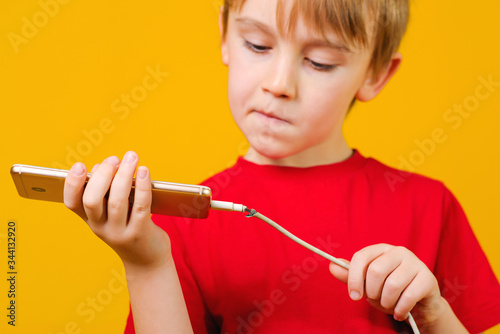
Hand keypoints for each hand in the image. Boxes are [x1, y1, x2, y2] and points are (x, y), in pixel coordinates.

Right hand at [63, 151, 170, 269]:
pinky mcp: (140, 233)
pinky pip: (141, 206)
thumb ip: (108, 192)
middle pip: (92, 200)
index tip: (79, 165)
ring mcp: (120, 232)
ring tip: (131, 158)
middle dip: (102, 175)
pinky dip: (143, 186)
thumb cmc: (130, 227)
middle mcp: (101, 228)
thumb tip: (109, 165)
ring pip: (117, 201)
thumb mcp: (113, 214)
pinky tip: (144, 171)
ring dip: (124, 175)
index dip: (72, 184)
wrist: (146, 261)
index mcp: (90, 220)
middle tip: (114, 159)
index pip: (72, 203)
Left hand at [329, 244, 442, 326]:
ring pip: (392, 284)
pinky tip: (399, 313)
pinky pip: (408, 296)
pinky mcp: (428, 278)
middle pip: (375, 271)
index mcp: (381, 249)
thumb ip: (350, 276)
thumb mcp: (368, 284)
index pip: (361, 257)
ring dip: (386, 302)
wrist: (419, 304)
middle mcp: (398, 251)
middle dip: (372, 292)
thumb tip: (331, 266)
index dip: (354, 278)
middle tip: (376, 300)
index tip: (353, 296)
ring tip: (389, 306)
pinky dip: (400, 309)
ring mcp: (415, 263)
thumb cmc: (390, 291)